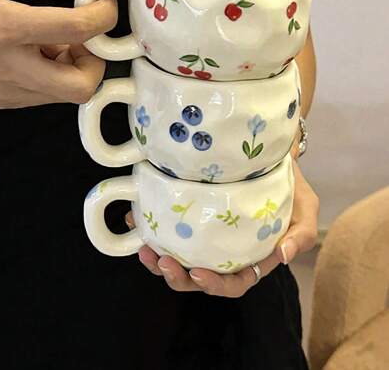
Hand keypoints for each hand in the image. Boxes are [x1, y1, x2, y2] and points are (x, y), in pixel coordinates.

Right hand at [0, 0, 117, 107]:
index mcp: (3, 29)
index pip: (78, 29)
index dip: (103, 16)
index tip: (102, 5)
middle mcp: (6, 68)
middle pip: (81, 86)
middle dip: (94, 61)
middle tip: (83, 36)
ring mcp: (2, 91)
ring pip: (64, 94)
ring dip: (72, 66)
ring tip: (50, 38)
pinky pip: (42, 94)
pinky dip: (51, 74)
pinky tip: (32, 51)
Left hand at [125, 161, 318, 296]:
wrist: (272, 158)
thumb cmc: (291, 189)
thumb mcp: (307, 211)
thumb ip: (302, 235)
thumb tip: (285, 255)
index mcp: (252, 259)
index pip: (234, 283)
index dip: (214, 285)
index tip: (197, 273)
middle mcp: (225, 253)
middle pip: (198, 277)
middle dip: (177, 277)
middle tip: (160, 261)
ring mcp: (206, 236)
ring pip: (179, 258)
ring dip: (157, 259)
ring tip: (143, 249)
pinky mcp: (192, 218)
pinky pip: (168, 230)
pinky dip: (150, 227)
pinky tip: (136, 218)